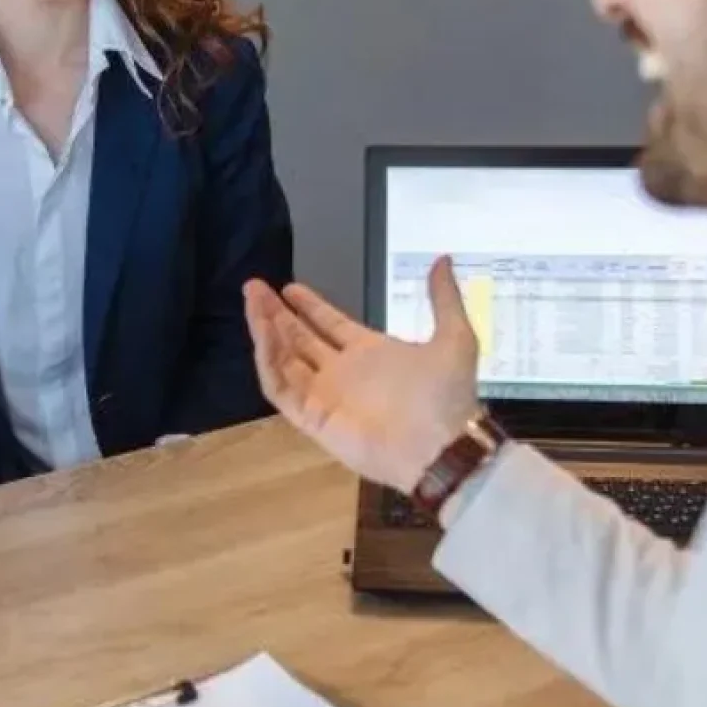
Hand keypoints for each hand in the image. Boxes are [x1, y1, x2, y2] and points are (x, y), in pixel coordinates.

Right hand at [242, 255, 479, 490]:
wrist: (442, 447)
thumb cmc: (446, 396)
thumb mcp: (454, 338)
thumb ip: (444, 299)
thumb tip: (443, 259)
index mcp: (369, 353)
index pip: (328, 325)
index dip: (308, 306)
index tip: (288, 287)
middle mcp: (341, 372)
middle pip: (298, 338)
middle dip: (275, 313)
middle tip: (254, 287)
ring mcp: (323, 395)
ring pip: (283, 358)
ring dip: (266, 330)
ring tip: (252, 302)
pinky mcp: (311, 416)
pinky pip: (281, 386)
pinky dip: (268, 360)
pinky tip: (262, 334)